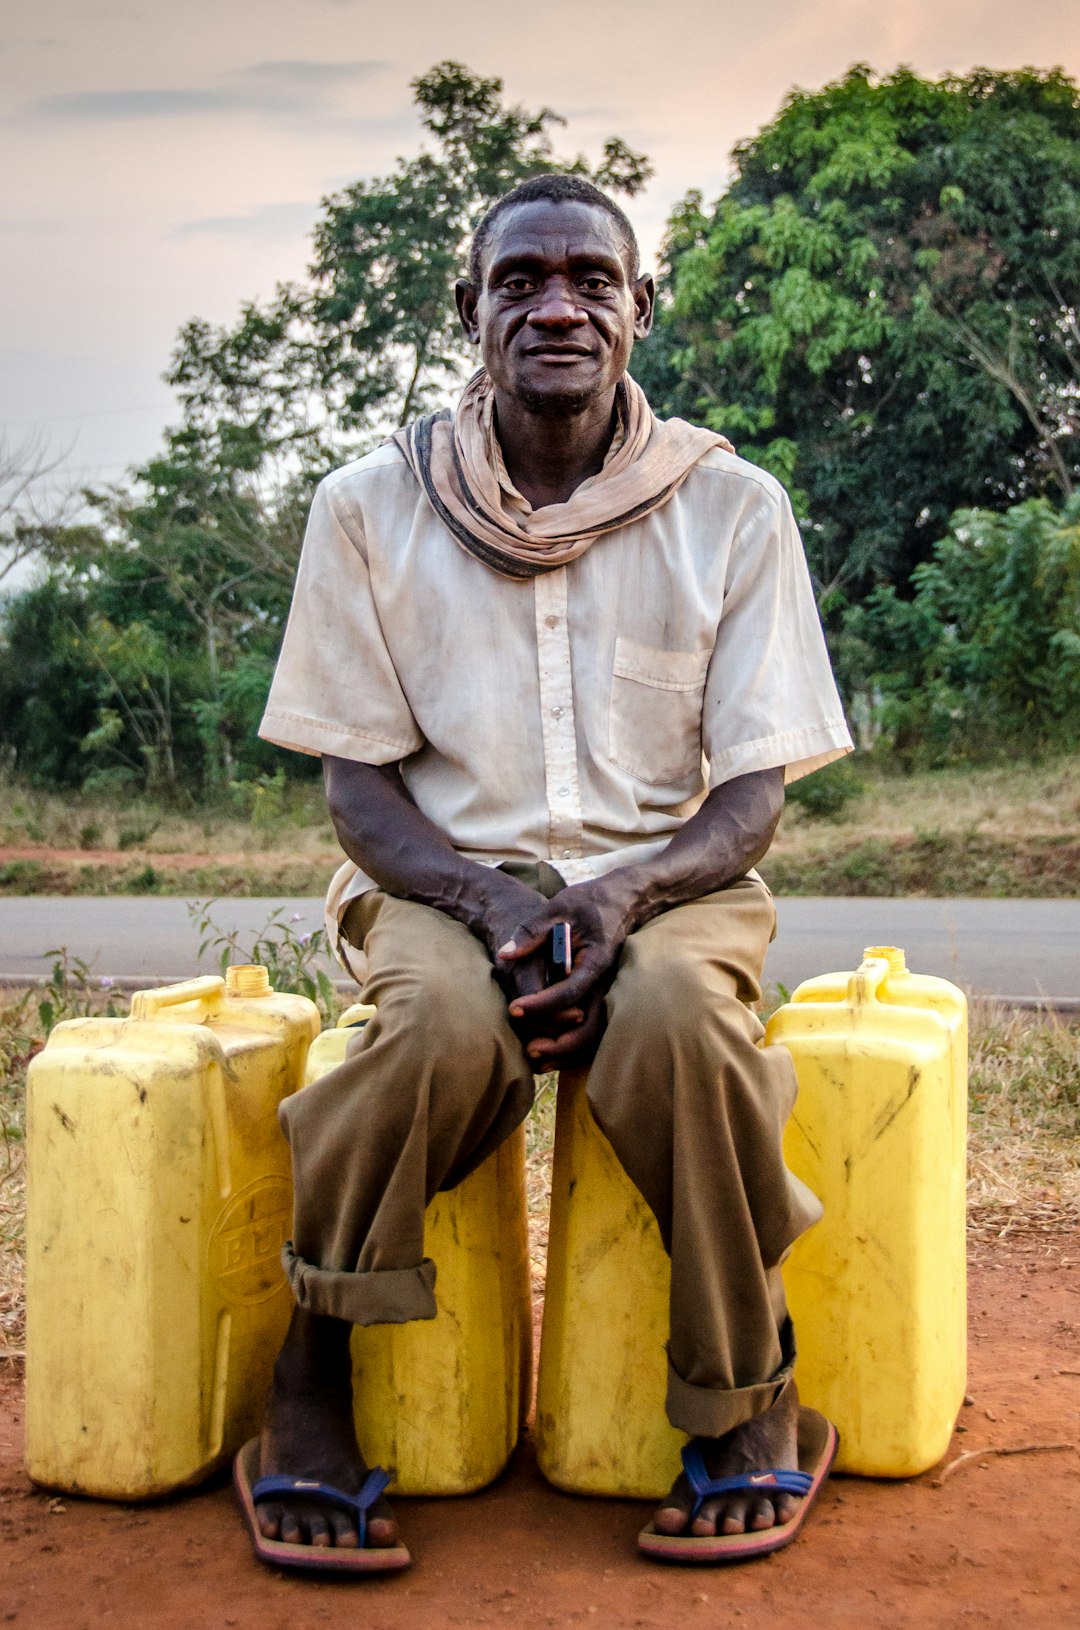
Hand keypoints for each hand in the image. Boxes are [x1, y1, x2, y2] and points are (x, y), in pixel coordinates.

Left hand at [495, 875, 635, 1059]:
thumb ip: (532, 931)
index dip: (541, 1004)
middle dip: (558, 1043)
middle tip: (526, 1048)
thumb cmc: (589, 901)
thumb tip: (504, 954)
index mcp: (595, 961)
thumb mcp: (559, 907)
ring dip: (565, 1051)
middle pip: (588, 1025)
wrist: (623, 900)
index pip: (569, 991)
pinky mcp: (600, 996)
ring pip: (592, 1034)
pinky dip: (570, 1044)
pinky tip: (545, 1051)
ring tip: (533, 1058)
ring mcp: (605, 992)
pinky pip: (590, 1029)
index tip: (514, 1009)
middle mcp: (604, 982)